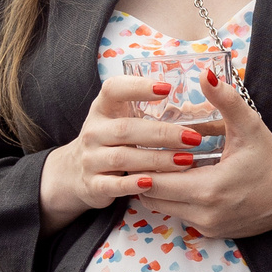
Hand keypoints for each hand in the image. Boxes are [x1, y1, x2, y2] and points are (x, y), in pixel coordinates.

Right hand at [39, 71, 198, 230]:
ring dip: (156, 160)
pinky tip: (153, 183)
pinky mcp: (93, 185)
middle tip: (193, 138)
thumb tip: (197, 101)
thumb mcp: (118, 119)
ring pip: (123, 158)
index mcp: (102, 109)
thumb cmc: (109, 140)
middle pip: (126, 129)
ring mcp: (91, 159)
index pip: (114, 90)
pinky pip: (114, 185)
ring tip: (185, 160)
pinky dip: (133, 185)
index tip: (167, 89)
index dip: (138, 87)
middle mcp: (94, 132)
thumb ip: (145, 109)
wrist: (74, 173)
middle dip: (162, 134)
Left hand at [132, 68, 271, 239]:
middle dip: (145, 175)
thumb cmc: (271, 159)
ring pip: (163, 209)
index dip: (142, 163)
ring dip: (158, 189)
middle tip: (140, 152)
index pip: (154, 182)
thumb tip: (206, 73)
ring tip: (157, 163)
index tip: (135, 146)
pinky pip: (180, 215)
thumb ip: (226, 100)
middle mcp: (205, 214)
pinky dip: (174, 199)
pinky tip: (179, 178)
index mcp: (209, 189)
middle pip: (152, 198)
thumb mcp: (249, 126)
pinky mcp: (213, 232)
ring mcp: (208, 226)